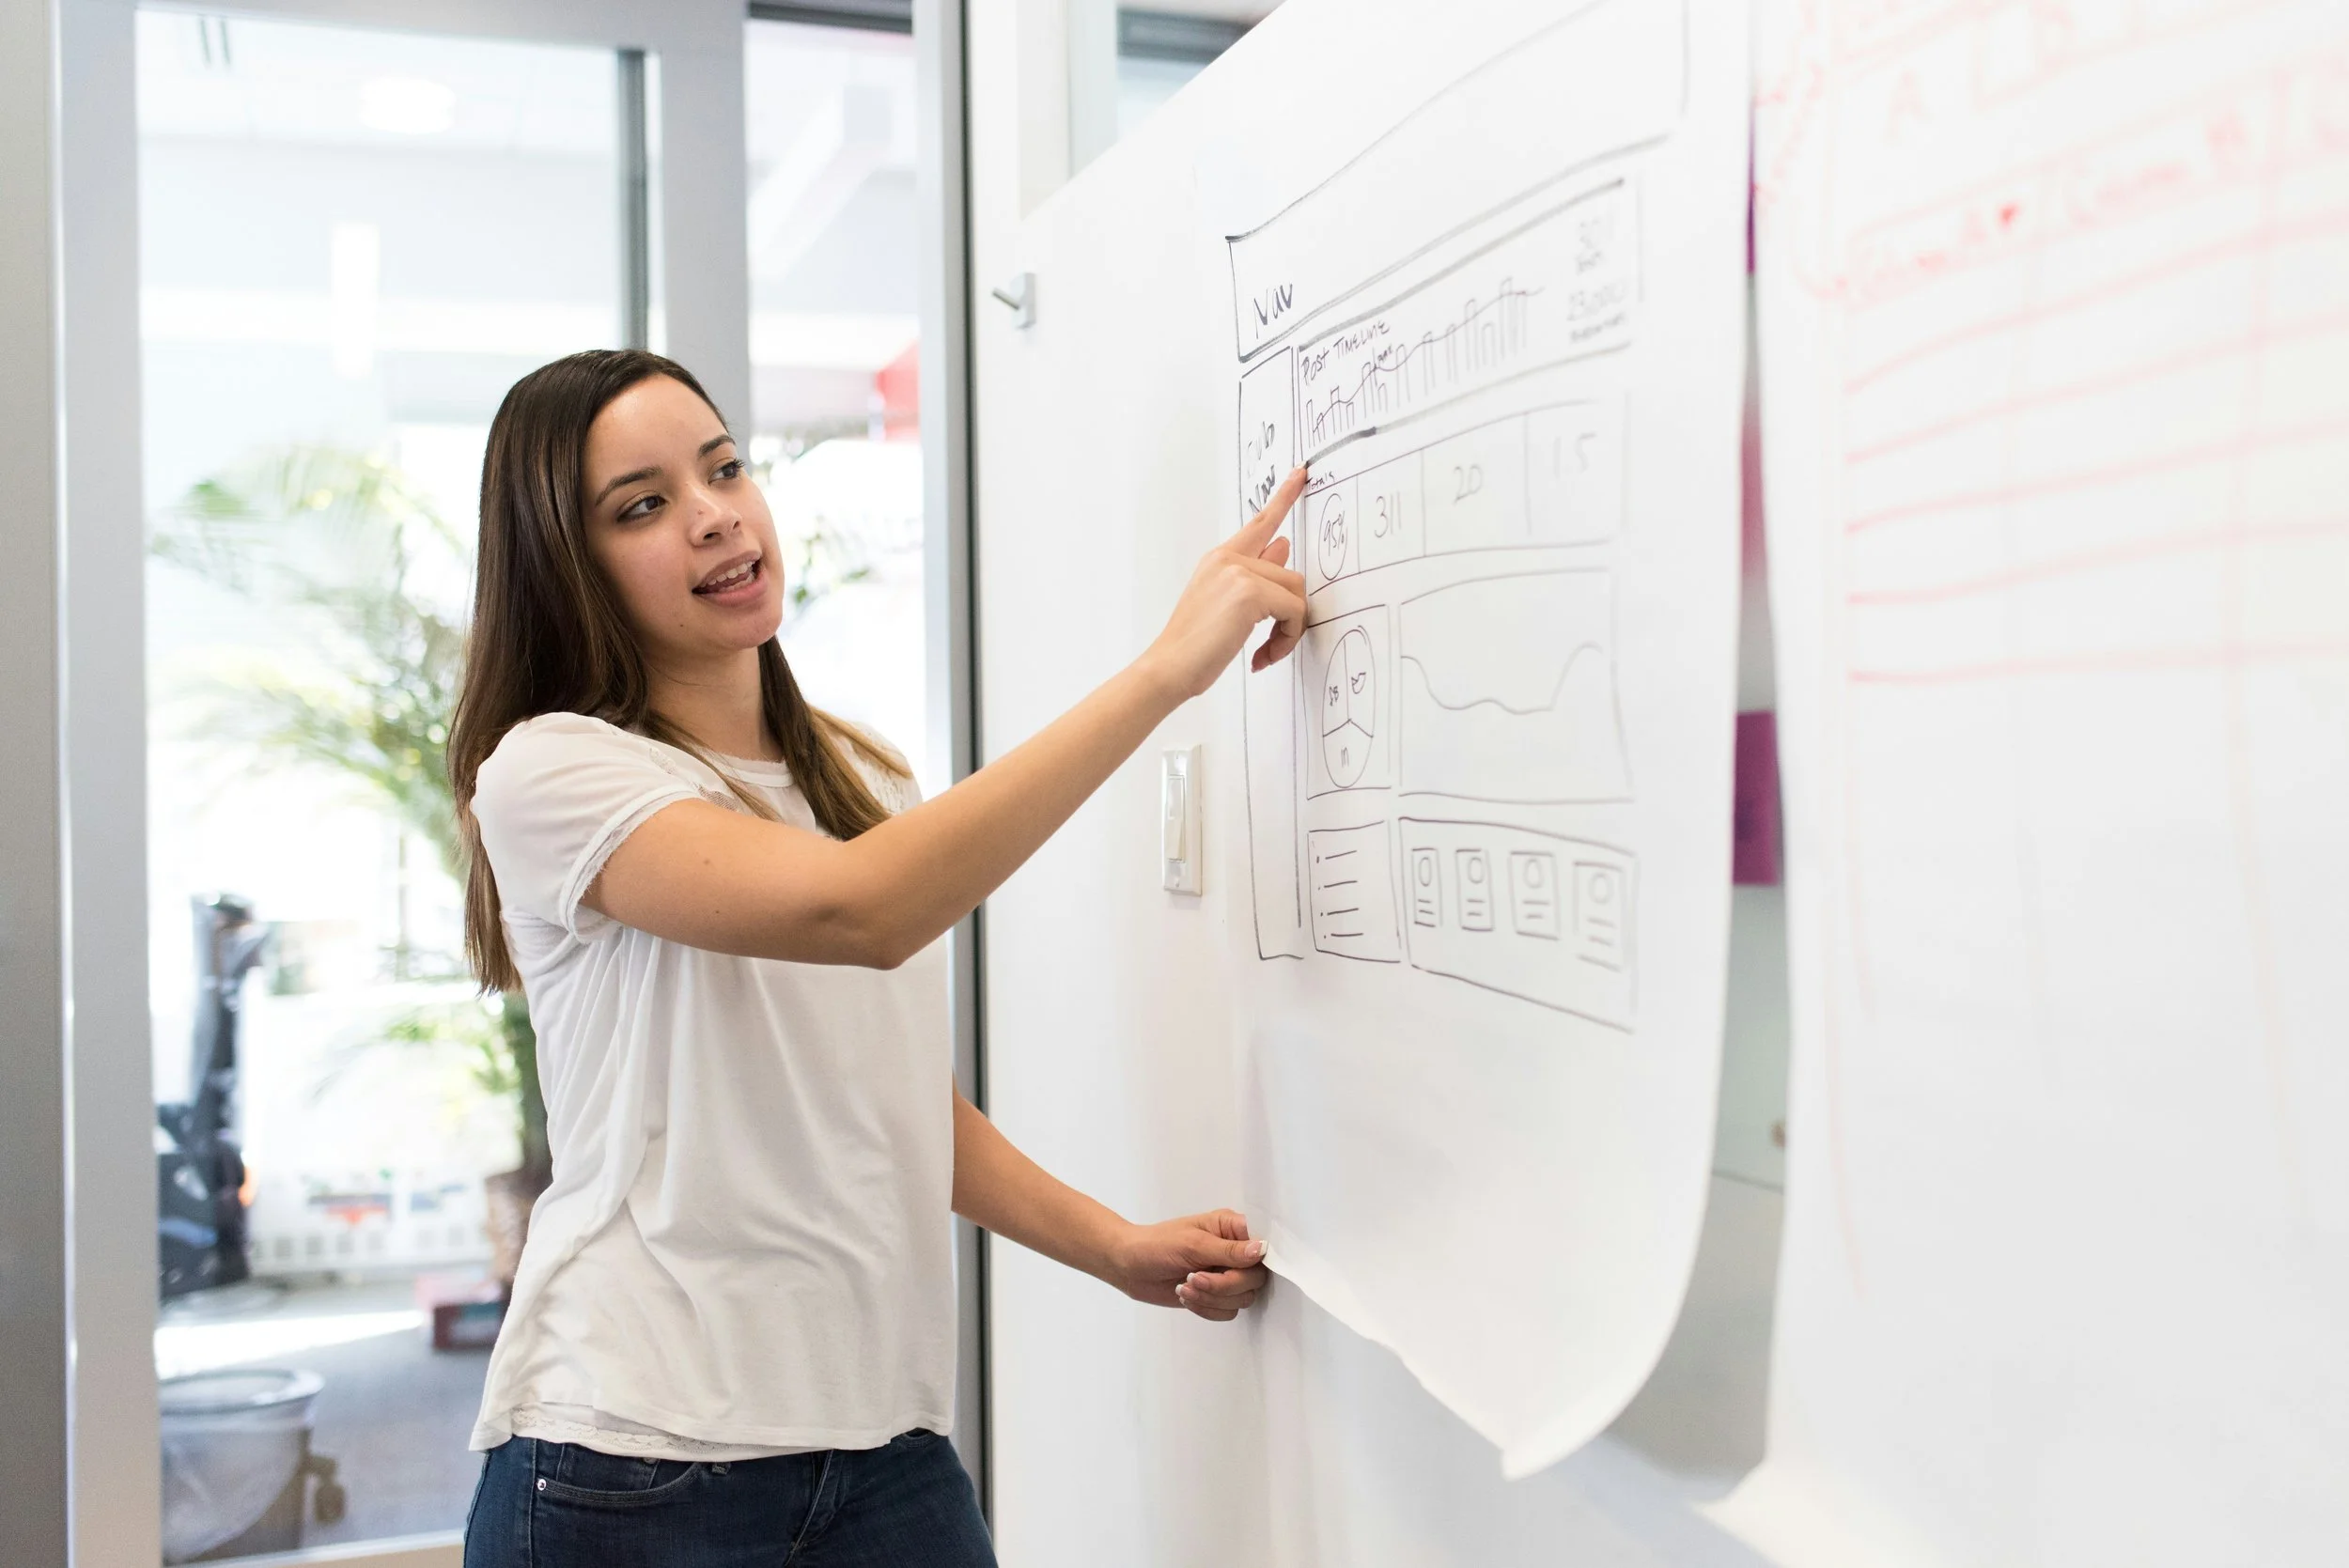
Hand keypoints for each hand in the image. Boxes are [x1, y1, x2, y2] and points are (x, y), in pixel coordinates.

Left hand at [1102, 1208, 1270, 1321]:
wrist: (1130, 1267)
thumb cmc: (1156, 1245)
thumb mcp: (1192, 1244)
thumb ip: (1229, 1250)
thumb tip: (1263, 1249)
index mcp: (1231, 1228)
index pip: (1263, 1244)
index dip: (1258, 1259)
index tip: (1238, 1267)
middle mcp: (1234, 1252)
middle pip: (1255, 1278)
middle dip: (1225, 1285)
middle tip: (1195, 1278)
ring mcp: (1226, 1275)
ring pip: (1243, 1298)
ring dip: (1212, 1298)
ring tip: (1186, 1287)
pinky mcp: (1216, 1296)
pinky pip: (1228, 1312)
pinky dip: (1207, 1309)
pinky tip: (1186, 1297)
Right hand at [1138, 468, 1310, 699]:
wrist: (1169, 667)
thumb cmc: (1193, 645)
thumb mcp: (1225, 604)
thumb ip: (1256, 574)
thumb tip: (1283, 548)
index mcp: (1220, 559)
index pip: (1260, 523)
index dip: (1284, 497)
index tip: (1301, 474)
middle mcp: (1228, 558)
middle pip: (1291, 576)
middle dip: (1291, 616)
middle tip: (1273, 645)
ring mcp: (1238, 571)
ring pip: (1296, 594)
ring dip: (1290, 630)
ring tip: (1266, 652)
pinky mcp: (1249, 591)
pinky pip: (1294, 611)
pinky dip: (1287, 638)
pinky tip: (1262, 656)